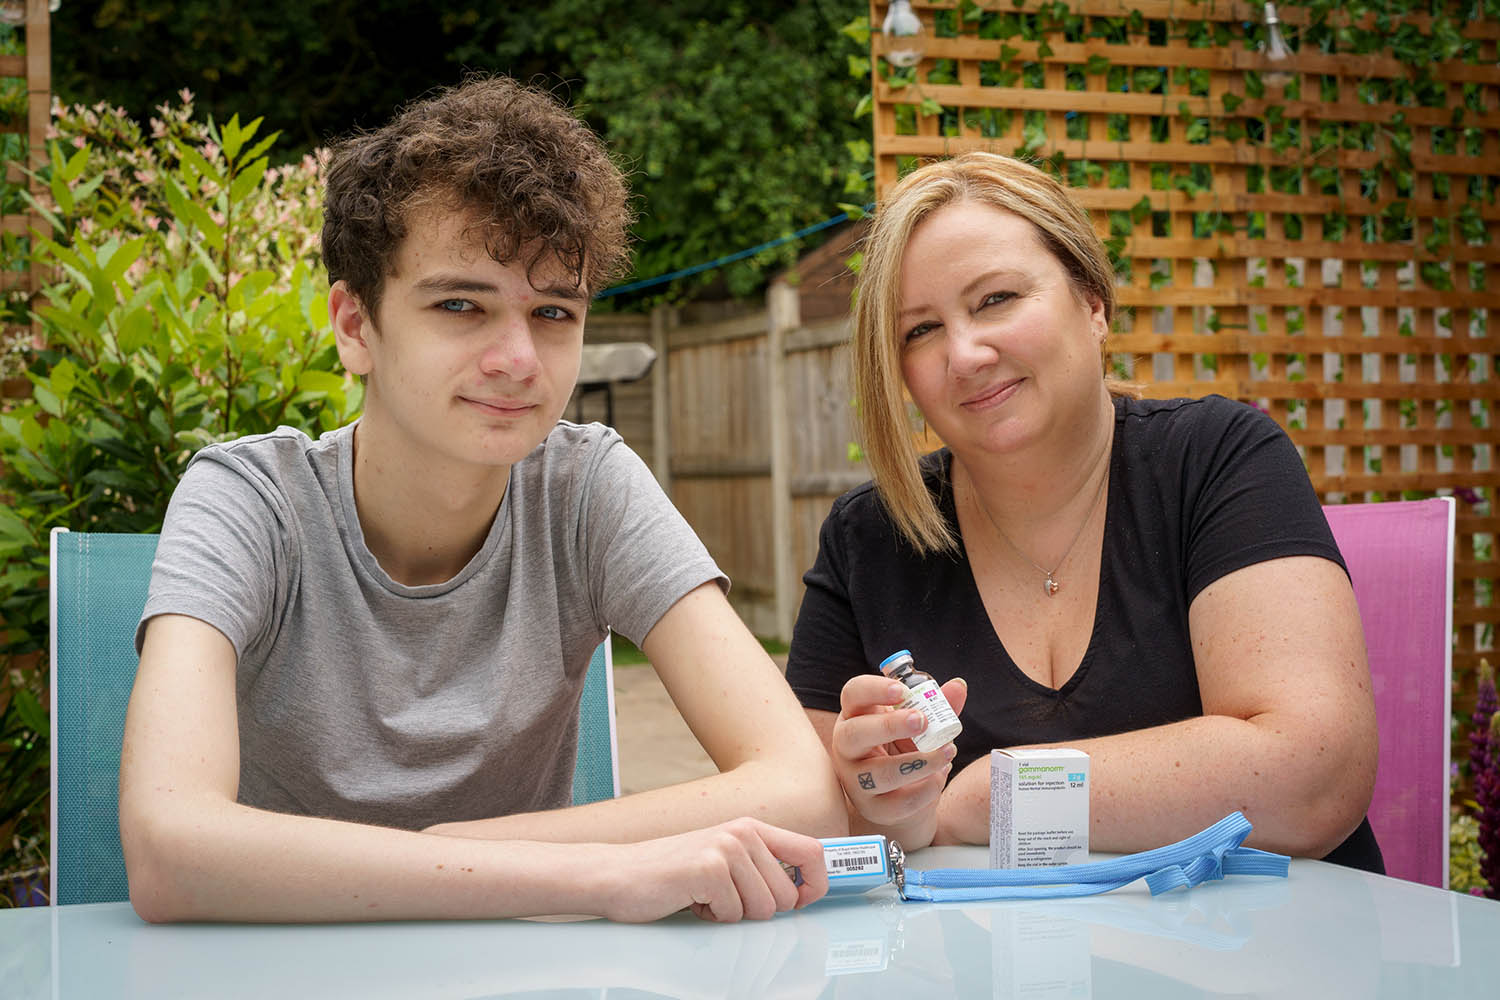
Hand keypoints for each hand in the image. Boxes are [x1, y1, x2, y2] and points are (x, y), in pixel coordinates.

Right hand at [599, 817, 827, 922]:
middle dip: (759, 911)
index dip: (816, 884)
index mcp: (751, 828)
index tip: (802, 903)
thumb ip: (759, 867)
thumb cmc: (670, 874)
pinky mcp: (708, 869)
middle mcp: (743, 832)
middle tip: (726, 900)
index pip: (812, 851)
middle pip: (787, 895)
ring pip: (763, 909)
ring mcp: (726, 848)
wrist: (616, 874)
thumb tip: (801, 893)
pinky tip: (691, 900)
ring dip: (734, 915)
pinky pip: (733, 914)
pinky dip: (712, 918)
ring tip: (706, 898)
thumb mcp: (723, 859)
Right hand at [830, 674, 966, 836]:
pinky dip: (925, 790)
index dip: (873, 690)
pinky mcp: (873, 808)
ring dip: (918, 762)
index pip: (853, 694)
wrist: (903, 797)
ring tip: (947, 752)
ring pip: (879, 773)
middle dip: (889, 726)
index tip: (901, 690)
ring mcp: (855, 780)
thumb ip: (938, 707)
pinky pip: (898, 802)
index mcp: (857, 715)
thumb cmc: (905, 750)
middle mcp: (848, 747)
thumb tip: (959, 686)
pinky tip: (939, 778)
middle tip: (922, 720)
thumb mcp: (919, 725)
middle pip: (854, 734)